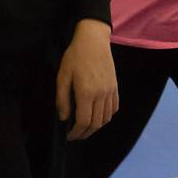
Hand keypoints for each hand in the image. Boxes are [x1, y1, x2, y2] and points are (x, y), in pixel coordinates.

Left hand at [55, 19, 117, 139]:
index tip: (69, 135)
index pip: (83, 121)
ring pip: (106, 118)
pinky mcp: (115, 87)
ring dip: (96, 127)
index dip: (76, 132)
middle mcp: (101, 94)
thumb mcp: (62, 76)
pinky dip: (107, 116)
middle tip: (76, 135)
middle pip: (96, 123)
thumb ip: (62, 99)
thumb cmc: (75, 57)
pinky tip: (98, 116)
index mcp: (86, 92)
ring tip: (86, 127)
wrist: (93, 41)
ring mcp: (110, 91)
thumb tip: (64, 118)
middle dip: (85, 133)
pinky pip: (114, 107)